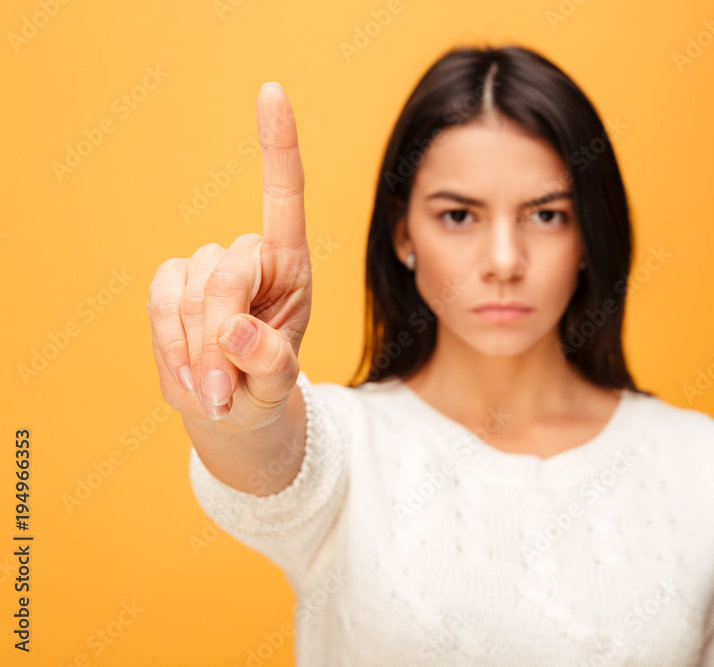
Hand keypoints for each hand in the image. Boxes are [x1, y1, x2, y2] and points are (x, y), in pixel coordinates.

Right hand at [147, 82, 311, 430]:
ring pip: (187, 291)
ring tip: (213, 387)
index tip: (271, 91)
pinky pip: (158, 302)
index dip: (277, 146)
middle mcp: (250, 255)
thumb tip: (236, 331)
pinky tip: (188, 373)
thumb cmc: (263, 386)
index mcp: (291, 265)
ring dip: (194, 349)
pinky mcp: (170, 281)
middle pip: (226, 273)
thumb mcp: (279, 383)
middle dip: (219, 336)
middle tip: (222, 391)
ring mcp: (205, 266)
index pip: (285, 197)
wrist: (229, 405)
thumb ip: (270, 362)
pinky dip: (169, 344)